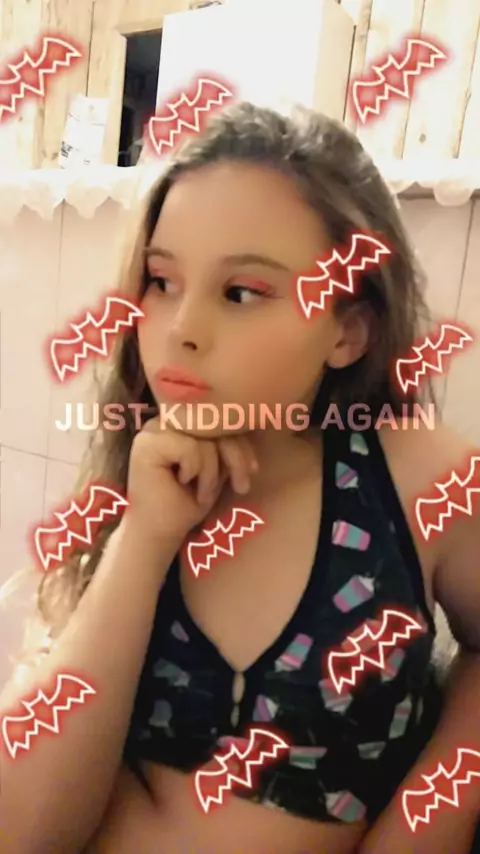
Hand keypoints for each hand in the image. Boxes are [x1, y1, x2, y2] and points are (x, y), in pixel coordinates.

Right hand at [125, 417, 257, 541]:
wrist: (160, 533)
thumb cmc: (187, 501)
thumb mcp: (218, 468)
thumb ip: (227, 444)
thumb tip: (250, 423)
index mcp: (181, 420)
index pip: (219, 417)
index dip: (240, 442)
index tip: (253, 470)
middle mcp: (166, 420)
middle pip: (214, 424)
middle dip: (235, 456)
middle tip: (241, 486)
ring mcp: (153, 430)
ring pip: (204, 437)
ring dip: (212, 472)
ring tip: (203, 492)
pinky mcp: (146, 444)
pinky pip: (190, 448)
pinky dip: (196, 470)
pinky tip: (185, 483)